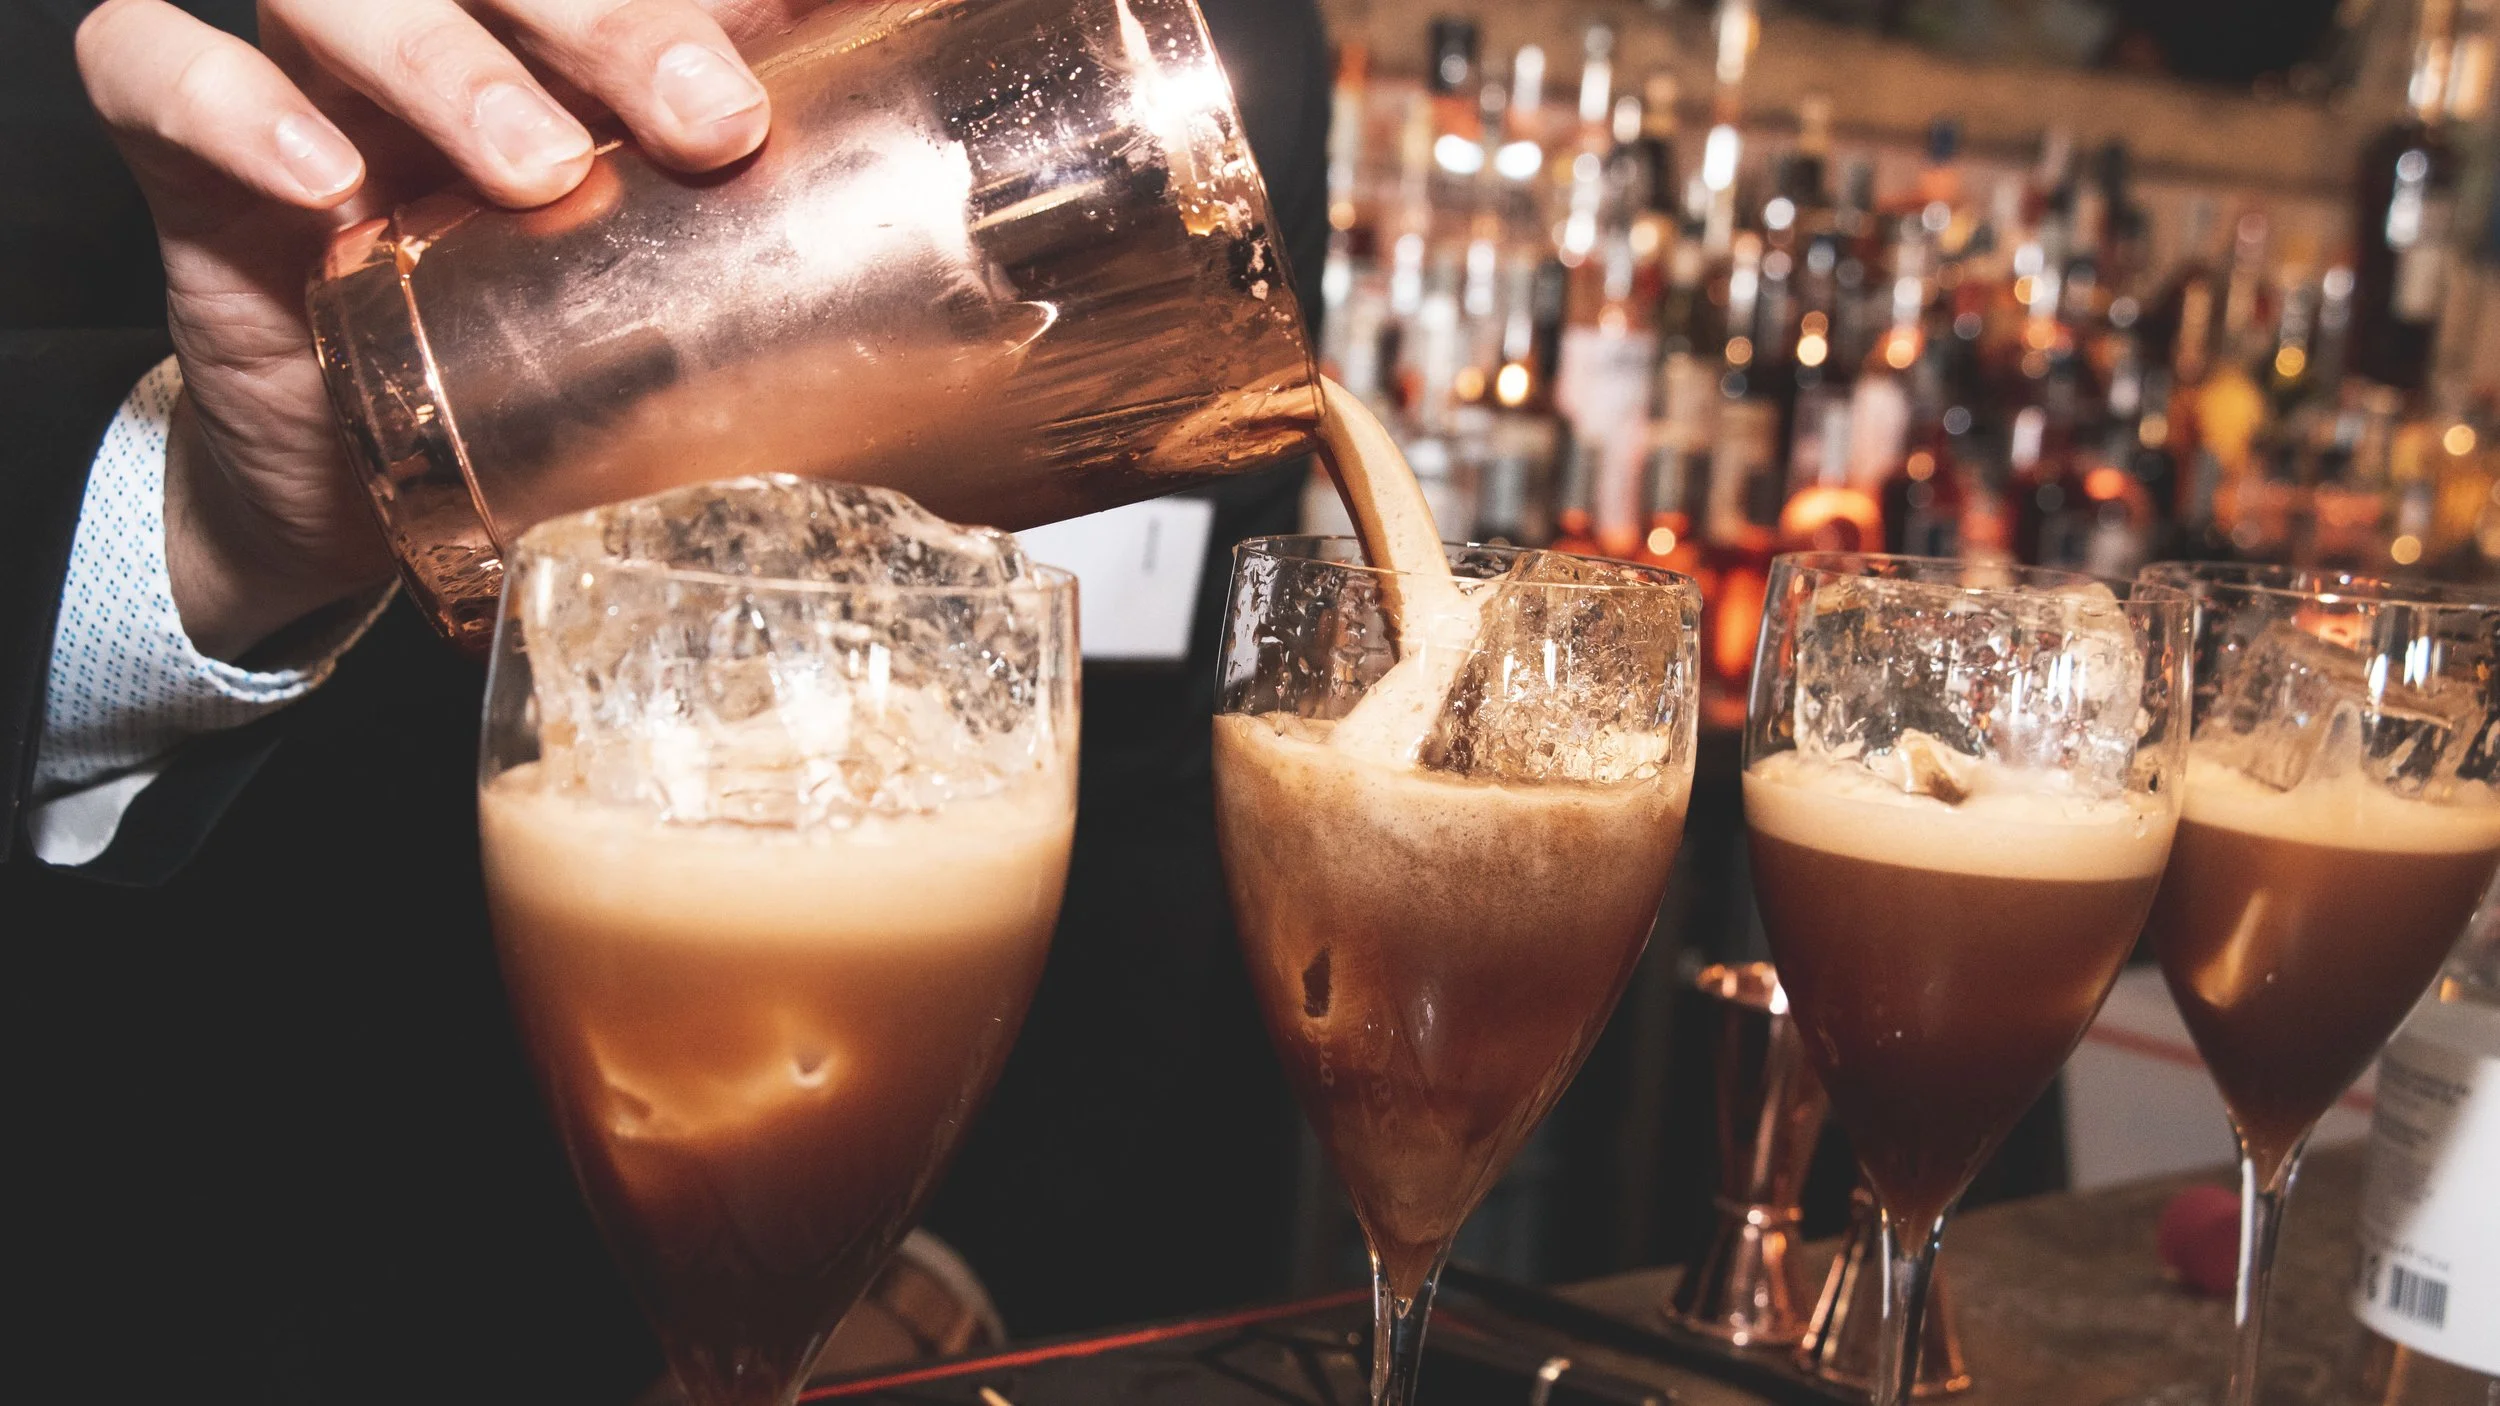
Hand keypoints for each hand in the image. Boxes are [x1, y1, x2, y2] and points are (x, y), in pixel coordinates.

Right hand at [77, 0, 818, 660]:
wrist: (368, 500)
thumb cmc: (530, 368)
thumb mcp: (673, 303)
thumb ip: (781, 240)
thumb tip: (957, 228)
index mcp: (567, 52)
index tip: (824, 10)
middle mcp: (449, 40)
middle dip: (613, 19)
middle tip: (710, 120)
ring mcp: (313, 86)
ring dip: (445, 62)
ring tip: (535, 172)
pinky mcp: (195, 166)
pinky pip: (150, 69)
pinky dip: (230, 103)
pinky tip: (325, 182)